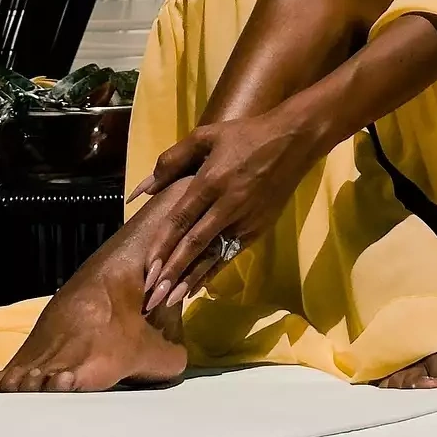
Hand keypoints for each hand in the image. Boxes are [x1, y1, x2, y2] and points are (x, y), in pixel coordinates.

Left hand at [129, 104, 321, 311]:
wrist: (292, 141)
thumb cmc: (245, 135)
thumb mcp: (206, 136)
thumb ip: (172, 160)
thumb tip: (144, 188)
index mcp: (211, 181)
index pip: (180, 220)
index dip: (162, 247)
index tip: (147, 270)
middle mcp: (227, 205)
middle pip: (194, 244)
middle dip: (172, 272)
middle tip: (152, 298)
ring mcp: (245, 219)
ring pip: (213, 254)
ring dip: (190, 278)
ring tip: (170, 300)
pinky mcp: (258, 228)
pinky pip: (231, 253)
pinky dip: (213, 270)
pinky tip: (198, 286)